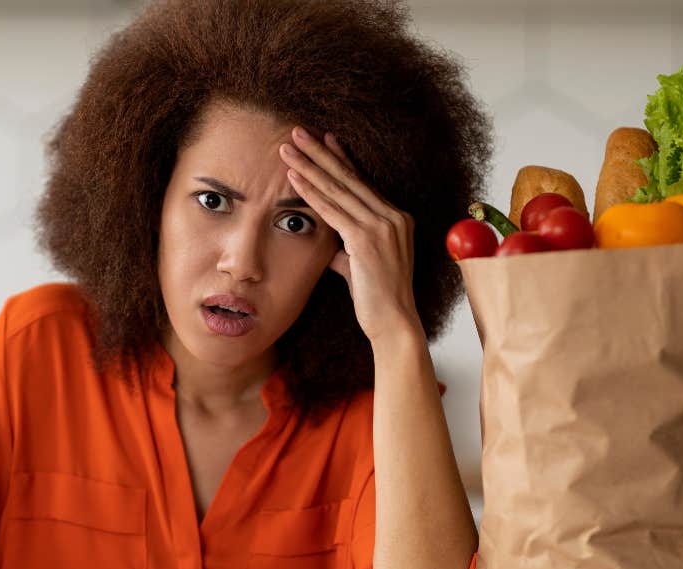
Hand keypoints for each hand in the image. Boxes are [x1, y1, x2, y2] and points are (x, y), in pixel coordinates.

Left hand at [279, 126, 422, 344]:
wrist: (393, 323)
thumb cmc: (376, 300)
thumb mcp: (359, 267)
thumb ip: (346, 250)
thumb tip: (331, 248)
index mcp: (395, 219)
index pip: (362, 182)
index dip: (340, 159)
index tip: (324, 139)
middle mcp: (392, 216)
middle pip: (348, 177)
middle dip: (319, 152)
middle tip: (297, 131)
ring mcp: (382, 226)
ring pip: (337, 188)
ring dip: (308, 166)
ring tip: (287, 148)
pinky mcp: (366, 239)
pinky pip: (332, 210)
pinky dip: (310, 192)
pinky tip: (293, 178)